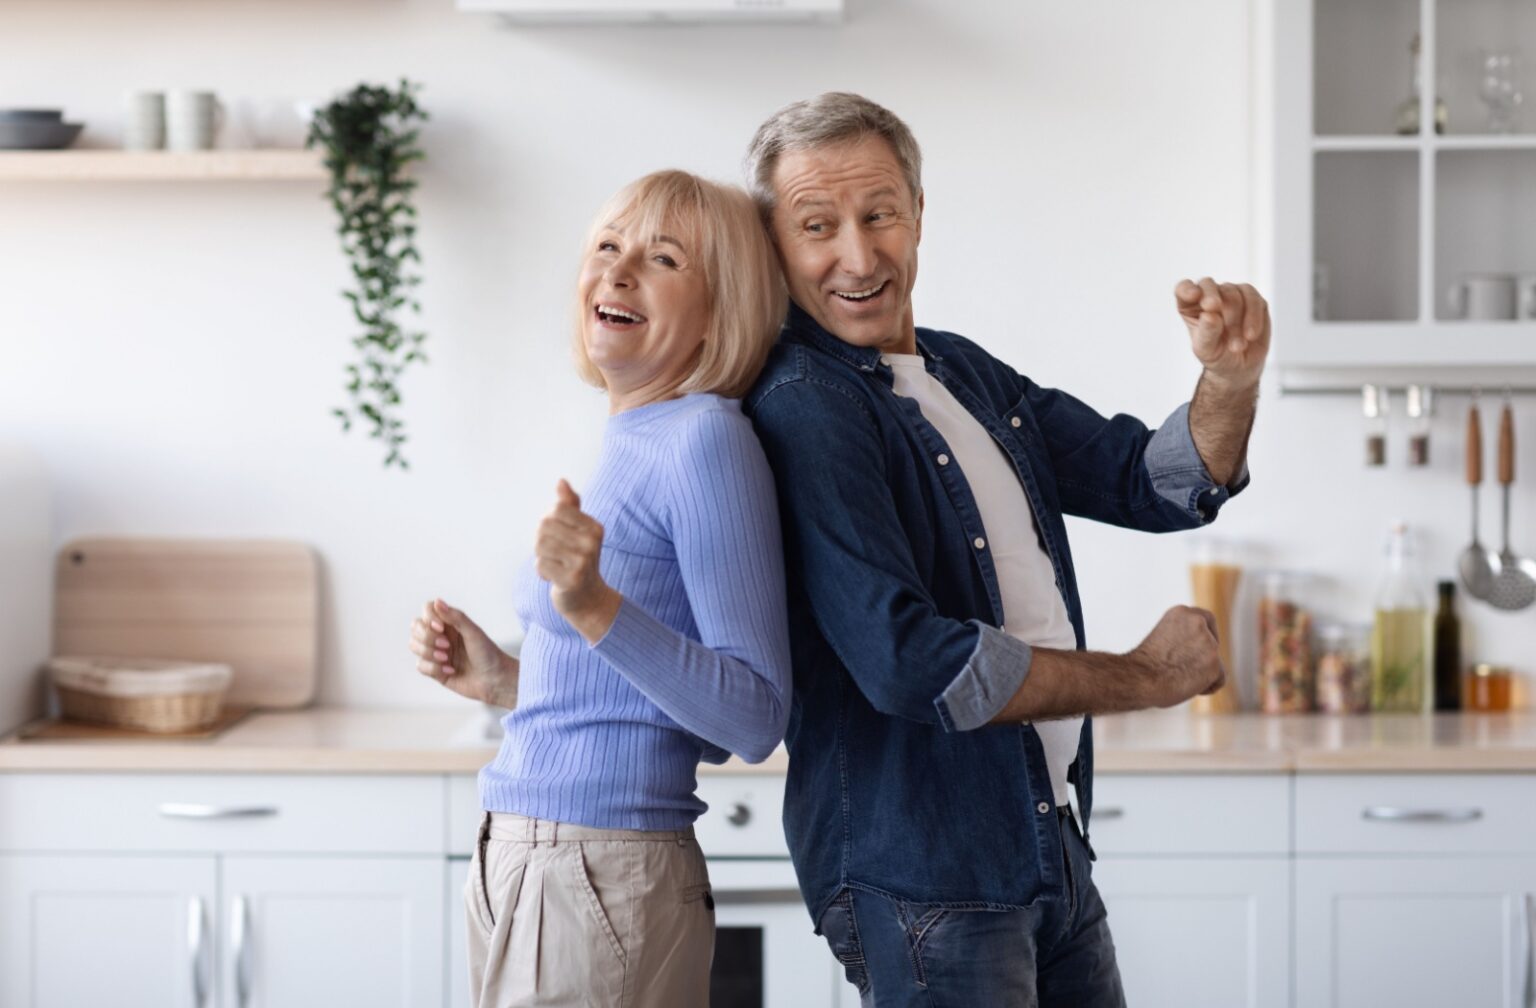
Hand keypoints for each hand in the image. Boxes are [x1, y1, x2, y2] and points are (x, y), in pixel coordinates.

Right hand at [408, 598, 513, 706]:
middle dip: (426, 637)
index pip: (427, 610)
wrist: (495, 681)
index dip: (429, 617)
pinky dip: (433, 668)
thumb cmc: (489, 654)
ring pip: (414, 645)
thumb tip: (437, 602)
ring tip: (447, 659)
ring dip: (429, 653)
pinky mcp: (435, 670)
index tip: (441, 627)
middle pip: (415, 627)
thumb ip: (456, 617)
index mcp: (450, 623)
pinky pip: (420, 666)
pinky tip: (450, 670)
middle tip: (446, 645)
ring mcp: (436, 653)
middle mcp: (440, 635)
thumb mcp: (474, 632)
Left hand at [535, 480, 620, 640]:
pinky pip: (540, 565)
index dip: (549, 521)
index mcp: (594, 527)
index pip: (556, 509)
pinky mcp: (571, 579)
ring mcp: (582, 561)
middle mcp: (591, 542)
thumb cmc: (578, 560)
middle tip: (553, 553)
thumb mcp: (579, 532)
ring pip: (540, 545)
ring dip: (541, 557)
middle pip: (544, 526)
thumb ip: (569, 506)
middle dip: (541, 540)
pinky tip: (553, 576)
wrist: (589, 598)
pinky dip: (542, 572)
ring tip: (554, 564)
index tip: (557, 535)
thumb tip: (561, 482)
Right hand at [1125, 605, 1225, 707]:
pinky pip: (1219, 680)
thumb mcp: (1164, 639)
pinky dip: (1206, 687)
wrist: (1139, 677)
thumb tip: (1199, 656)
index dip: (1205, 636)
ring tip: (1177, 677)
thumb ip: (1184, 639)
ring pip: (1215, 664)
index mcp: (1182, 612)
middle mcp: (1198, 622)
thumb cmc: (1144, 665)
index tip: (1196, 649)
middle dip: (1202, 659)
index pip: (1206, 620)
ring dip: (1200, 674)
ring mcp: (1209, 643)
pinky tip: (1186, 685)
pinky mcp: (1215, 663)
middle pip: (1213, 645)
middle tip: (1180, 669)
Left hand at [1175, 277, 1269, 387]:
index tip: (1193, 295)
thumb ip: (1207, 332)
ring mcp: (1232, 294)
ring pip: (1234, 293)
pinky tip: (1250, 336)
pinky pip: (1255, 300)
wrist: (1239, 366)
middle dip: (1211, 296)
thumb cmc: (1216, 355)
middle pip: (1208, 285)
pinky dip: (1253, 318)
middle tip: (1213, 308)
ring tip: (1236, 346)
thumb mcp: (1207, 350)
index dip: (1186, 289)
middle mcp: (1210, 295)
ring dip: (1235, 320)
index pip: (1183, 289)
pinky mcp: (1254, 300)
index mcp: (1190, 306)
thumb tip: (1210, 315)